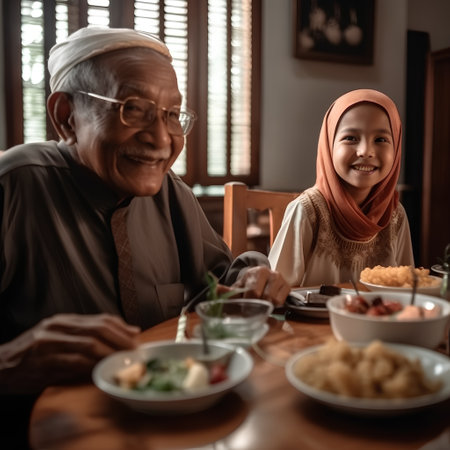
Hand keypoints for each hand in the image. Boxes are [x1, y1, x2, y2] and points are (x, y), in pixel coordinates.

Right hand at [0, 313, 139, 393]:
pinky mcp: (43, 361)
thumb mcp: (62, 337)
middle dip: (121, 340)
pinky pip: (74, 363)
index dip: (122, 328)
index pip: (101, 319)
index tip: (136, 337)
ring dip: (110, 354)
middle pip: (99, 329)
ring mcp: (49, 342)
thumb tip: (131, 331)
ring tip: (122, 361)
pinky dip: (91, 366)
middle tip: (134, 351)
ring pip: (89, 345)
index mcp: (65, 320)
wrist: (1, 365)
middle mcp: (58, 326)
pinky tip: (101, 370)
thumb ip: (91, 334)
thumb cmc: (36, 353)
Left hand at [229, 266, 289, 307]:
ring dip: (266, 306)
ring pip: (274, 300)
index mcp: (256, 272)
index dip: (248, 303)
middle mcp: (270, 273)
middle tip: (252, 308)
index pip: (253, 291)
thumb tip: (215, 288)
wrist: (260, 280)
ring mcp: (280, 279)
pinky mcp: (287, 287)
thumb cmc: (248, 286)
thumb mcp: (237, 288)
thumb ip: (226, 290)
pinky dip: (275, 306)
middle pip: (265, 297)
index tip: (244, 307)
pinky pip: (281, 302)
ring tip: (261, 303)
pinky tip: (269, 302)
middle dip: (257, 305)